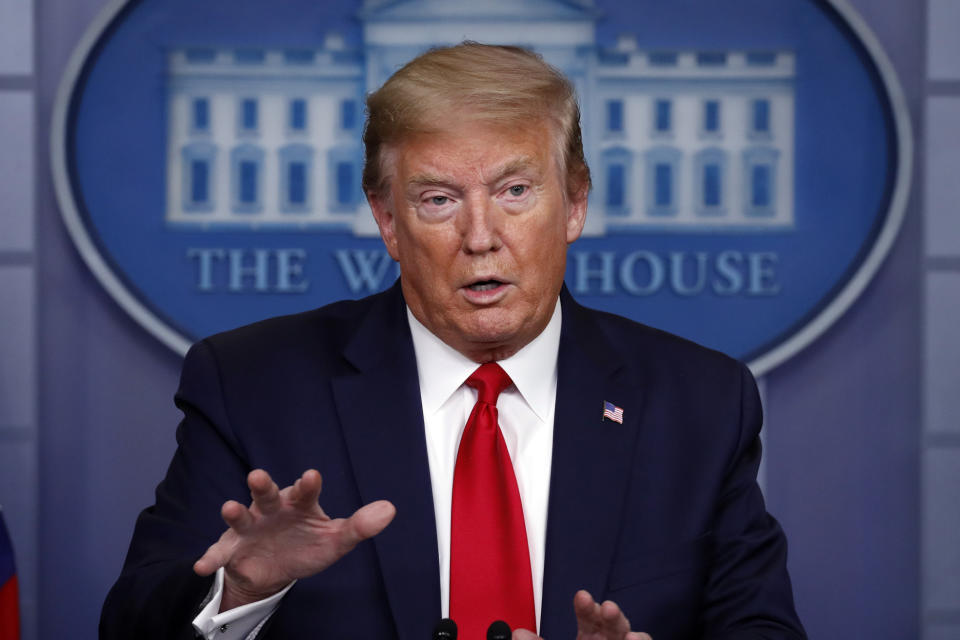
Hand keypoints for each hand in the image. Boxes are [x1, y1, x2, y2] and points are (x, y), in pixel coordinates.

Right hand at [193, 468, 395, 609]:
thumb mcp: (335, 540)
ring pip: (240, 516)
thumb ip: (360, 526)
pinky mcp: (232, 549)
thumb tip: (390, 509)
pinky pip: (220, 552)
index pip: (305, 491)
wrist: (276, 569)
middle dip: (263, 485)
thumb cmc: (307, 544)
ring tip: (229, 508)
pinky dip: (211, 558)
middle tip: (258, 476)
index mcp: (299, 504)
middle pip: (267, 493)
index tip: (311, 477)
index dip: (307, 484)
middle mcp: (272, 509)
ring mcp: (250, 527)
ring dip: (234, 512)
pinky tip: (203, 566)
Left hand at [512, 590, 651, 639]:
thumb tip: (518, 635)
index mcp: (590, 638)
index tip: (581, 597)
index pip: (589, 616)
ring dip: (636, 636)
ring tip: (630, 639)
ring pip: (637, 638)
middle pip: (615, 623)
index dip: (586, 606)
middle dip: (613, 614)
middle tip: (607, 609)